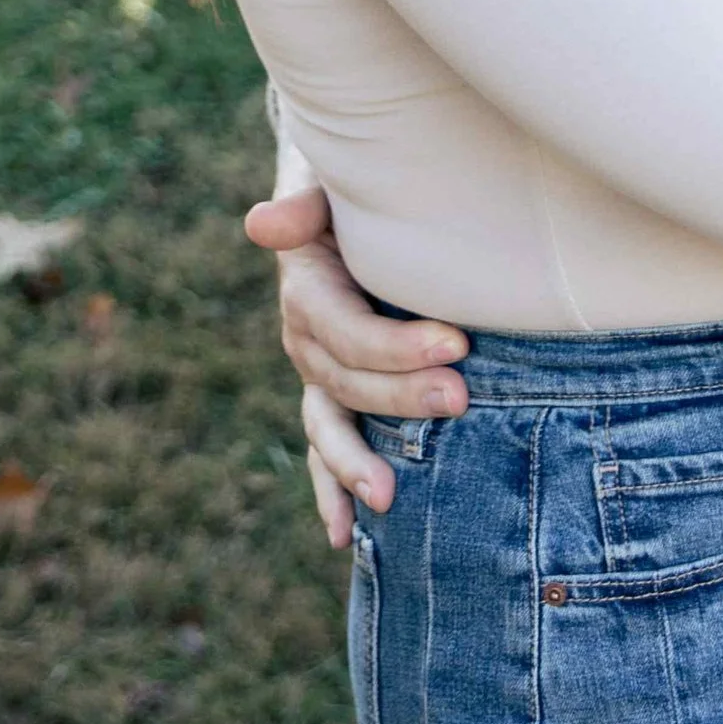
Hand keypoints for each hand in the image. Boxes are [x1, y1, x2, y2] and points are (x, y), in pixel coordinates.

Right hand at [244, 187, 468, 550]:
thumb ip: (305, 203)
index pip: (348, 330)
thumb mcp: (329, 187)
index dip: (397, 344)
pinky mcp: (334, 396)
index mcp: (308, 292)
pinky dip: (330, 492)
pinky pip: (325, 449)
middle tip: (460, 399)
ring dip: (356, 463)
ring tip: (388, 496)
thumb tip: (262, 224)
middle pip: (347, 382)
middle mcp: (305, 340)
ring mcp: (317, 375)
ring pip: (330, 426)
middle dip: (402, 397)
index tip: (459, 342)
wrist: (348, 206)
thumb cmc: (352, 192)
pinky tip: (345, 536)